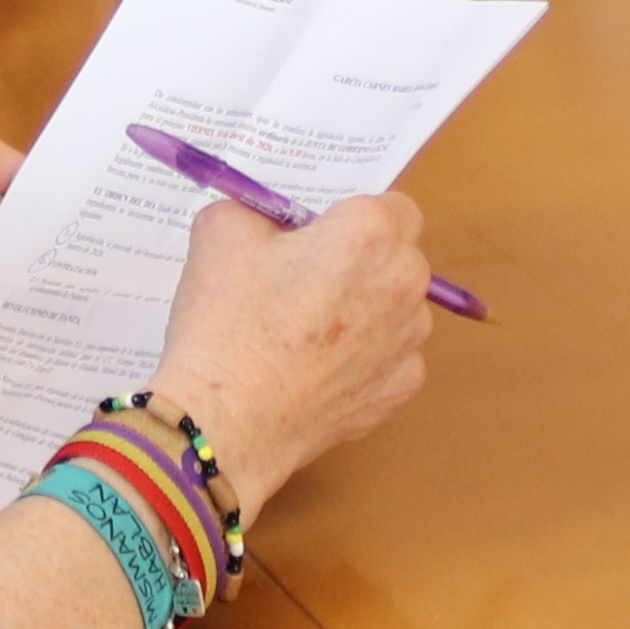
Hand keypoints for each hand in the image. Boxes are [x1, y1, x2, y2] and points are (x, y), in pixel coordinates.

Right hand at [144, 184, 439, 505]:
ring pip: (396, 312)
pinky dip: (361, 364)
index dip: (355, 219)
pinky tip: (315, 374)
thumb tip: (269, 221)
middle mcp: (405, 282)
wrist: (225, 421)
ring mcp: (409, 341)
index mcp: (371, 233)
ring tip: (303, 336)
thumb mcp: (221, 231)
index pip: (393, 207)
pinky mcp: (399, 390)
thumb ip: (256, 211)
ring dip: (365, 315)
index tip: (319, 237)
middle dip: (360, 265)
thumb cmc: (226, 322)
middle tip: (302, 285)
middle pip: (397, 259)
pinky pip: (389, 361)